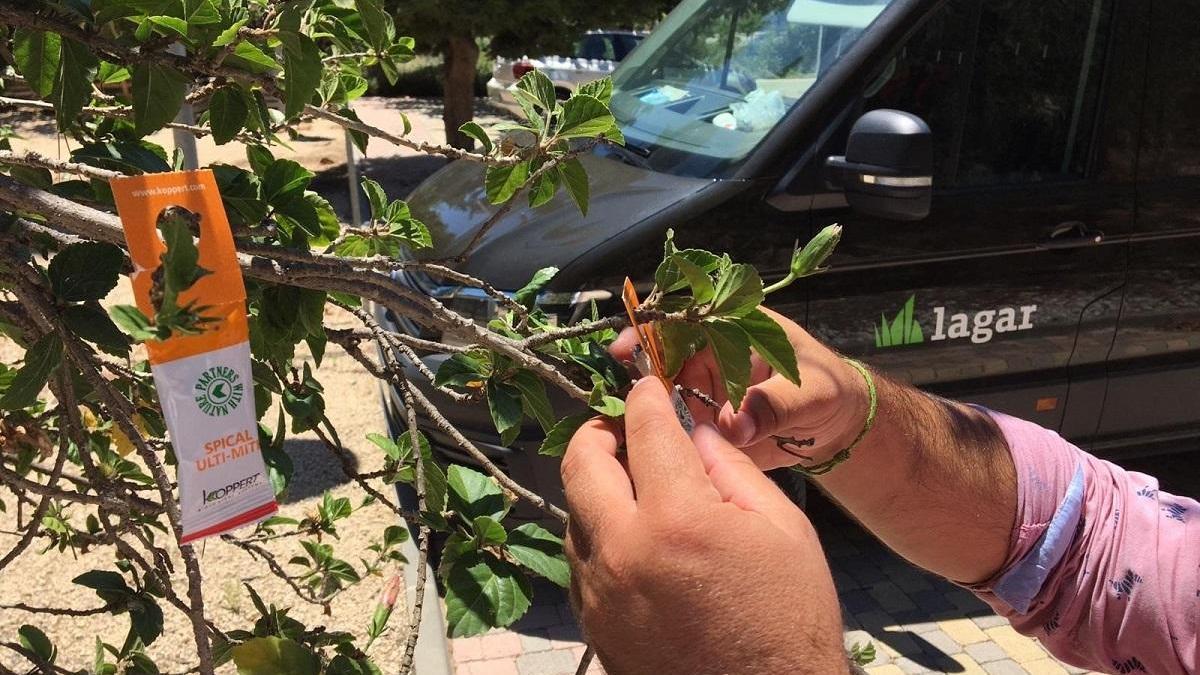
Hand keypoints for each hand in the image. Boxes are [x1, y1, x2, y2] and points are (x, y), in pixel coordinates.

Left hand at [561, 377, 846, 674]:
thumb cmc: (789, 621)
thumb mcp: (783, 530)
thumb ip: (732, 469)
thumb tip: (694, 432)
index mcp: (678, 520)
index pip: (644, 429)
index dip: (646, 396)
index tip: (650, 385)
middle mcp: (623, 551)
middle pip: (581, 462)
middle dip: (600, 431)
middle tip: (625, 429)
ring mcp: (600, 592)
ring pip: (574, 511)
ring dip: (599, 487)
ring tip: (638, 489)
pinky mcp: (593, 623)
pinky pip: (581, 559)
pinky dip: (601, 535)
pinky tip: (636, 540)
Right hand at [611, 307, 870, 470]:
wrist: (837, 425)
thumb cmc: (829, 391)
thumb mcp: (811, 394)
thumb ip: (774, 405)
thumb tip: (735, 427)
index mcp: (733, 327)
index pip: (683, 319)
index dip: (650, 331)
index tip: (628, 350)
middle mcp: (709, 354)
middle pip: (658, 359)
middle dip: (637, 379)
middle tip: (621, 405)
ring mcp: (701, 389)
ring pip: (657, 395)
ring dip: (642, 413)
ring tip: (626, 434)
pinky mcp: (700, 421)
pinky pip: (670, 428)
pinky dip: (656, 439)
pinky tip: (643, 454)